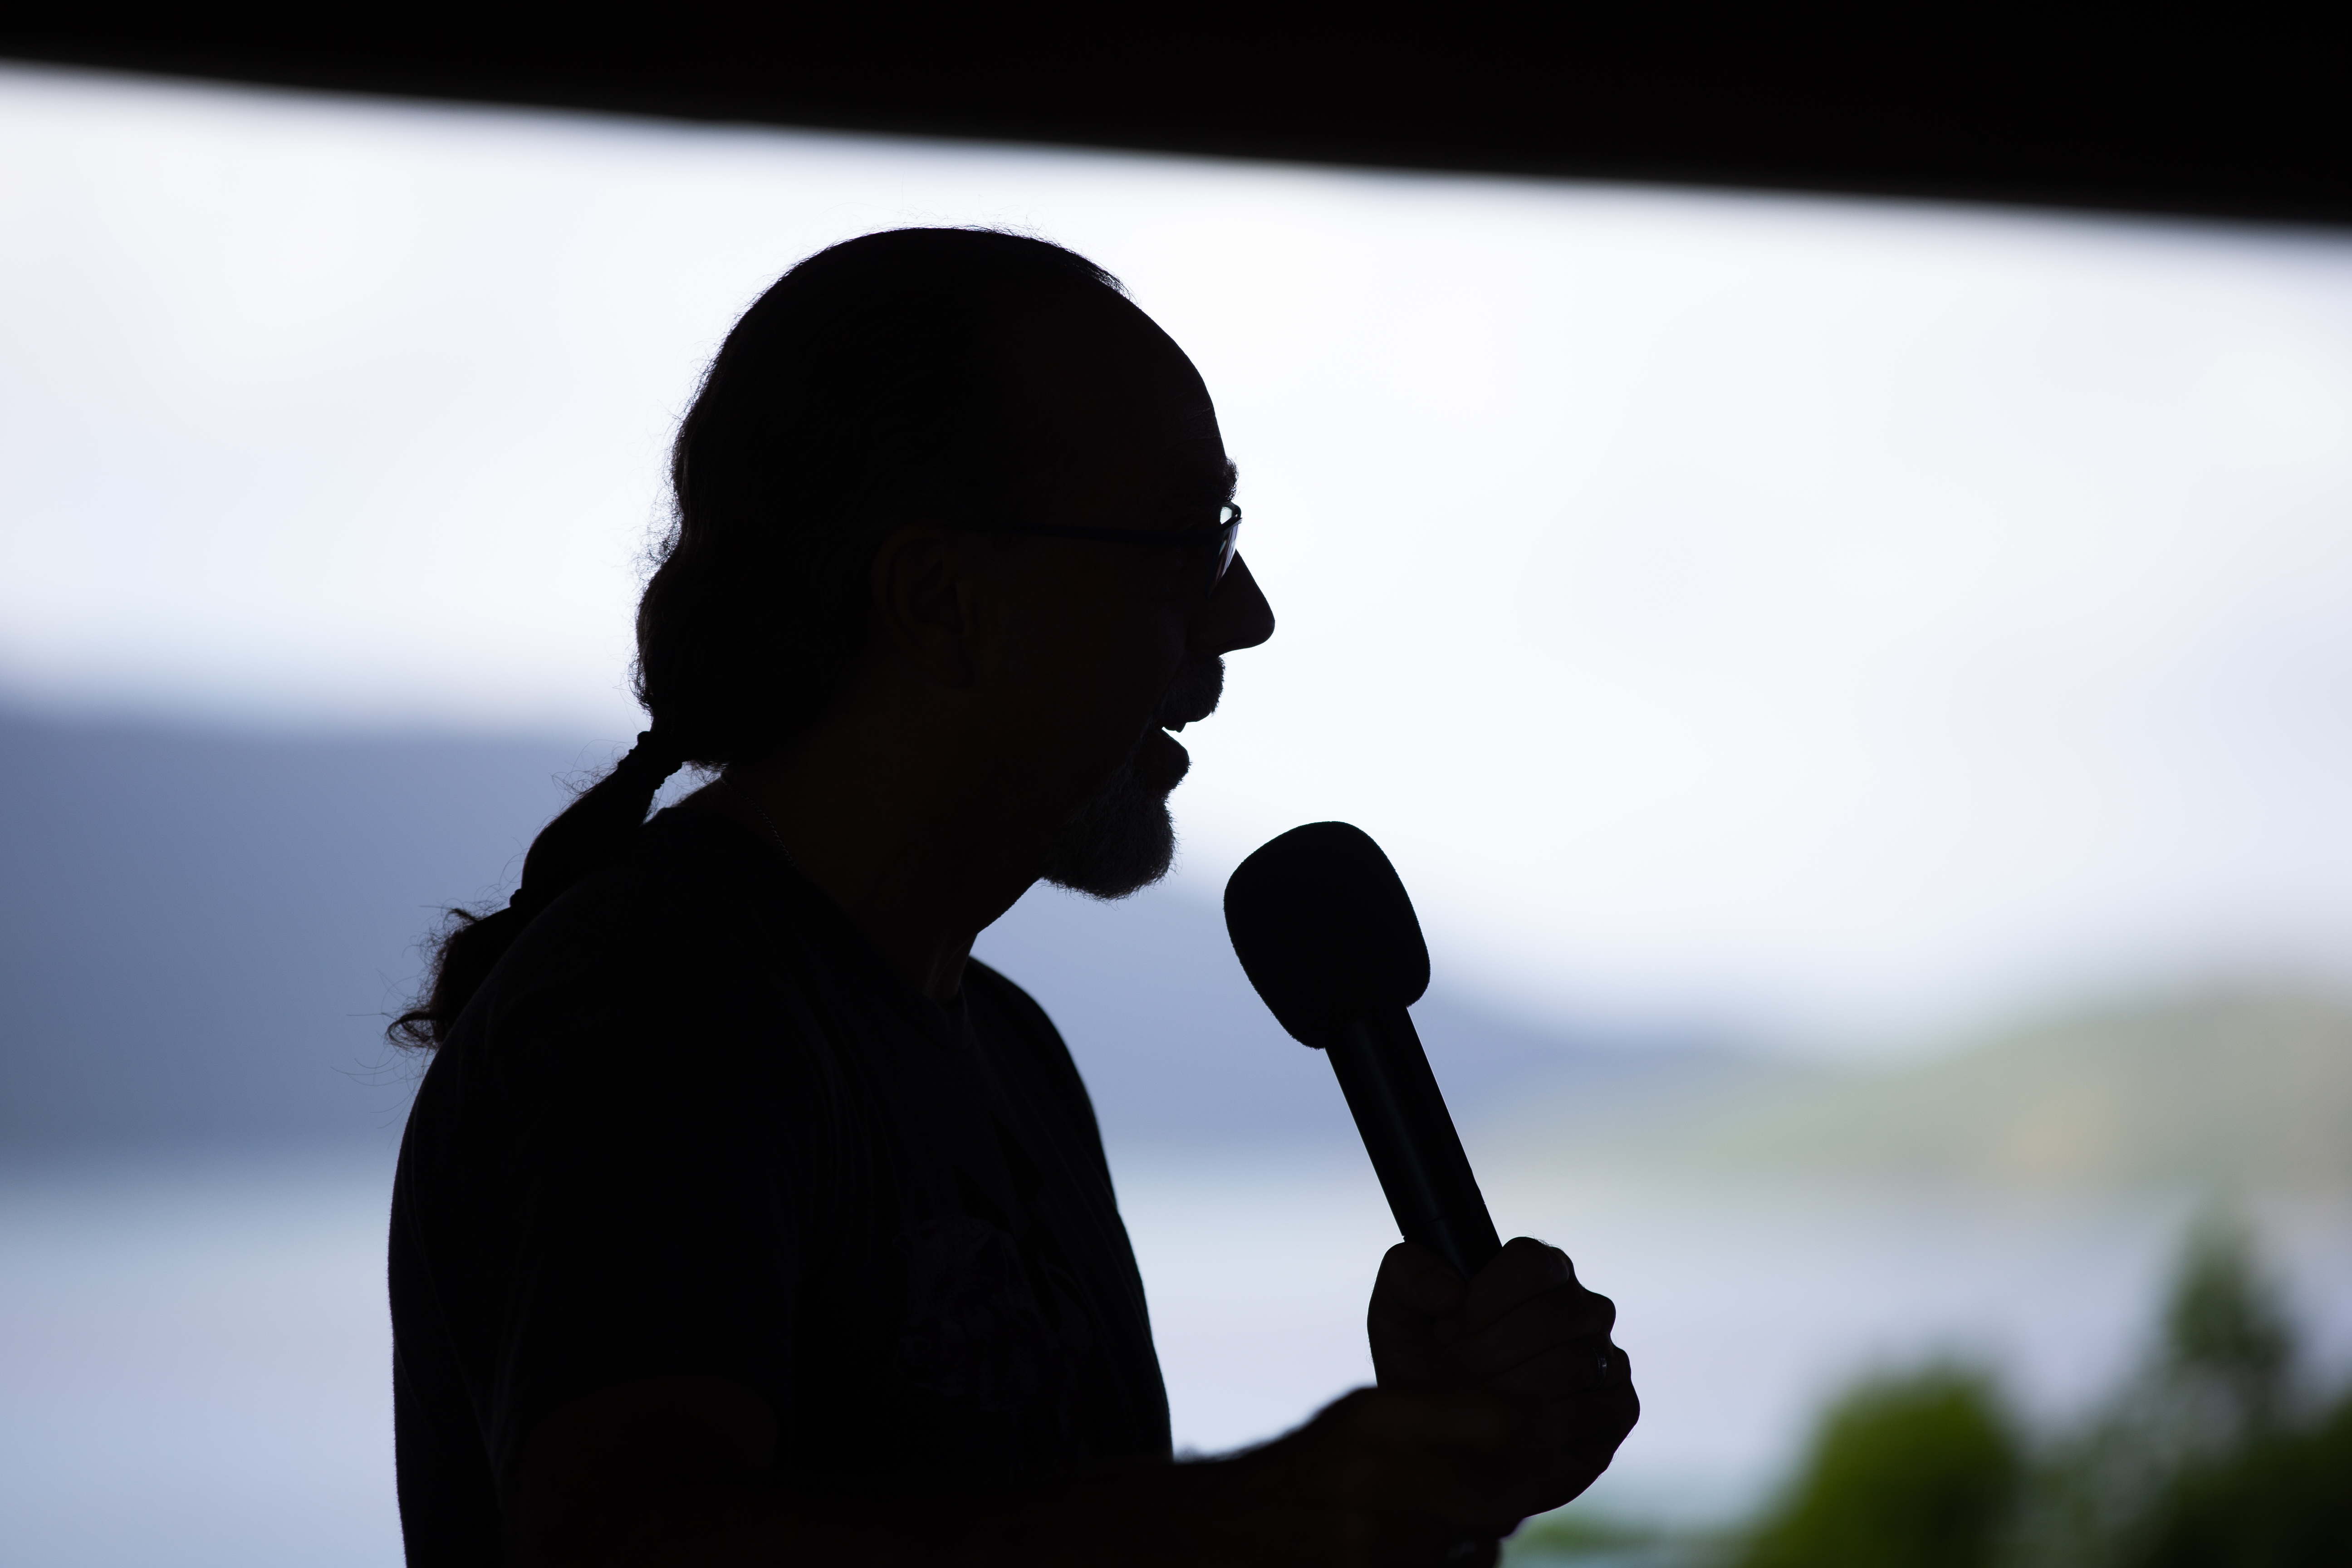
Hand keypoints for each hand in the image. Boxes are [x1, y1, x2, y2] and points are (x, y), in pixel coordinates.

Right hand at [1176, 1384, 1533, 1567]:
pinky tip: (1409, 1554)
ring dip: (1475, 1543)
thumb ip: (1436, 1419)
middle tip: (1500, 1495)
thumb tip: (1529, 1436)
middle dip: (1511, 1499)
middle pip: (1504, 1496)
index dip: (1538, 1437)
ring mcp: (1375, 1538)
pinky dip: (1447, 1567)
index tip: (1540, 1445)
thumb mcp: (1361, 1419)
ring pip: (1481, 1547)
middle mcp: (1383, 1473)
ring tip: (1431, 1526)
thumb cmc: (1304, 1470)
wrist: (1220, 1530)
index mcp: (1381, 1415)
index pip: (1505, 1420)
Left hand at [1368, 1237, 1638, 1517]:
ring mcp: (1608, 1356)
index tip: (1446, 1331)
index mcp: (1540, 1268)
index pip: (1532, 1261)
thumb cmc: (1424, 1367)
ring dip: (1510, 1391)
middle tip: (1454, 1376)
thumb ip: (1407, 1275)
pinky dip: (1542, 1426)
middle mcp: (1583, 1306)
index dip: (1484, 1301)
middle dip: (1486, 1354)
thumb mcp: (1396, 1315)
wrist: (1444, 1441)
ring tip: (1474, 1404)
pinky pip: (1594, 1409)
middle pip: (1549, 1316)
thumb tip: (1450, 1290)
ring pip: (1572, 1363)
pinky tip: (1507, 1432)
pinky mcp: (1619, 1406)